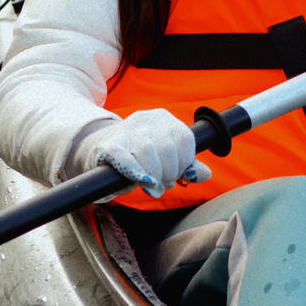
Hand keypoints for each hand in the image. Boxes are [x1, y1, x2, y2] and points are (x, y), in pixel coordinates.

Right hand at [81, 108, 211, 198]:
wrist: (100, 151)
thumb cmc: (139, 158)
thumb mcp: (166, 159)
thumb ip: (187, 166)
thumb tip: (205, 174)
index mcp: (164, 118)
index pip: (184, 139)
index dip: (183, 162)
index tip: (175, 175)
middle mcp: (146, 118)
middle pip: (167, 148)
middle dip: (168, 172)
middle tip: (162, 184)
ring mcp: (126, 129)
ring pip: (147, 152)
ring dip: (153, 175)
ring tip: (151, 186)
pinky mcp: (108, 145)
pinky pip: (125, 158)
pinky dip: (136, 172)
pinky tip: (143, 181)